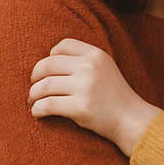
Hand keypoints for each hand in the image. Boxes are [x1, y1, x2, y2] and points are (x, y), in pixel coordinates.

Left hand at [29, 38, 160, 155]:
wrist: (130, 119)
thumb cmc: (113, 95)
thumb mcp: (104, 67)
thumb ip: (83, 60)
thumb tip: (48, 59)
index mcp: (95, 54)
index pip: (62, 45)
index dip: (49, 56)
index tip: (46, 71)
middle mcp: (90, 67)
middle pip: (48, 65)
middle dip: (35, 76)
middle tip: (34, 87)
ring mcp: (85, 87)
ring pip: (44, 86)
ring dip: (33, 94)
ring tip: (33, 101)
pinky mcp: (80, 107)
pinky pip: (48, 104)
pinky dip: (37, 109)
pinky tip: (36, 112)